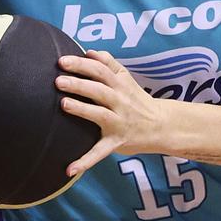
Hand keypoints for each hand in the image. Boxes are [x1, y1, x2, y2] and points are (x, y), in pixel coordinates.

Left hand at [56, 50, 162, 176]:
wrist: (162, 125)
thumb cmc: (137, 100)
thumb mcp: (127, 78)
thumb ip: (109, 64)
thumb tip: (89, 51)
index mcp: (120, 84)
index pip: (100, 69)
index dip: (81, 64)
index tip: (61, 61)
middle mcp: (120, 101)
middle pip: (99, 89)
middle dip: (79, 84)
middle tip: (58, 80)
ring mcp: (119, 122)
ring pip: (100, 114)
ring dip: (82, 109)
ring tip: (64, 103)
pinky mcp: (117, 142)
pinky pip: (100, 152)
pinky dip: (85, 162)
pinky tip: (69, 169)